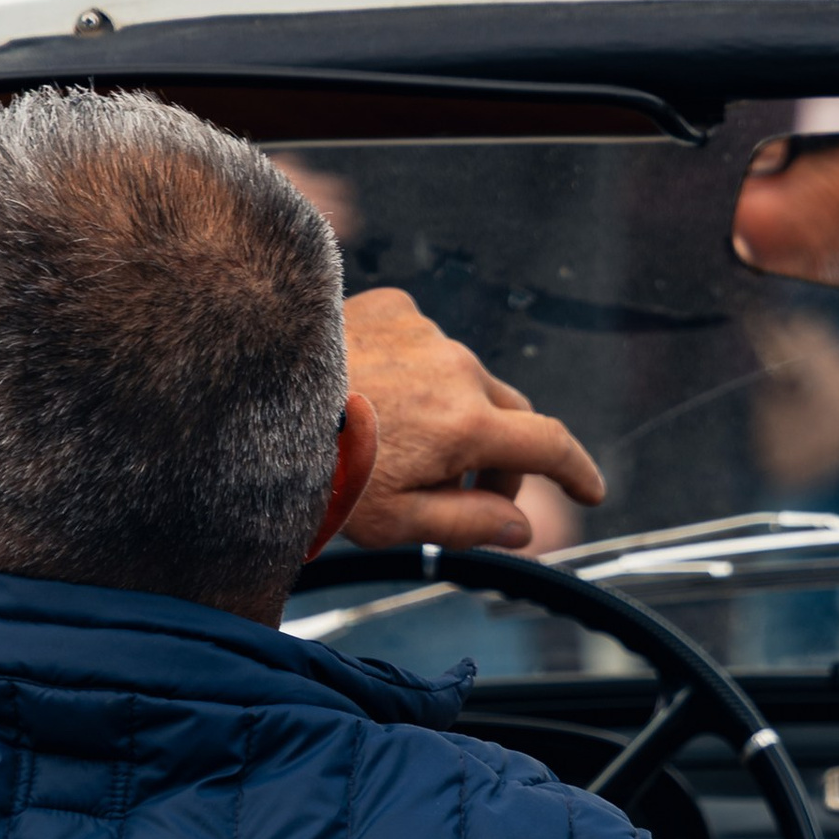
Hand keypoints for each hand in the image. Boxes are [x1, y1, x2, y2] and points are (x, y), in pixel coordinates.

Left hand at [337, 286, 607, 550]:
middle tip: (472, 496)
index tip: (591, 492)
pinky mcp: (394, 308)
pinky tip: (381, 398)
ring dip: (457, 415)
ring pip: (467, 380)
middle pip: (510, 416)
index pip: (550, 446)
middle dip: (504, 461)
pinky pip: (428, 344)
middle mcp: (458, 369)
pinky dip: (421, 373)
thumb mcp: (394, 522)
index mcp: (466, 426)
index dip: (578, 472)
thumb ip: (469, 523)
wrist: (248, 397)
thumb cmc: (318, 469)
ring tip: (404, 450)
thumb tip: (522, 530)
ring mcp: (427, 332)